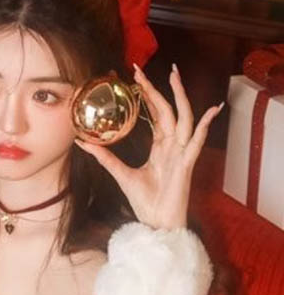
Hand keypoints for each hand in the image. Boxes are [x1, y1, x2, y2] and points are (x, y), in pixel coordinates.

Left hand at [74, 63, 223, 229]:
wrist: (156, 224)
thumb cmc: (145, 203)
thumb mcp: (120, 174)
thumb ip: (104, 157)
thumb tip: (82, 143)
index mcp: (161, 147)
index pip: (156, 114)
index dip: (148, 96)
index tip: (136, 78)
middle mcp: (173, 146)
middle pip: (168, 110)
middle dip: (157, 89)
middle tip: (142, 70)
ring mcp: (182, 153)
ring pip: (184, 118)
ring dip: (180, 96)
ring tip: (174, 75)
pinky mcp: (187, 164)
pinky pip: (197, 141)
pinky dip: (205, 125)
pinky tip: (213, 110)